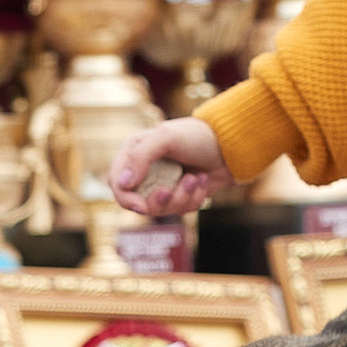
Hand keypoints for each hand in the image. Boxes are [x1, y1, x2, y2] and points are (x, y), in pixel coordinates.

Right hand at [110, 117, 230, 216]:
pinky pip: (182, 209)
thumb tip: (124, 183)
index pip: (118, 184)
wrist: (229, 145)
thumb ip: (141, 156)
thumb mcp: (165, 137)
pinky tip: (203, 180)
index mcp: (134, 155)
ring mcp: (163, 185)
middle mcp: (145, 172)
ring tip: (195, 178)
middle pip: (139, 204)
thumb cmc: (195, 136)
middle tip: (170, 191)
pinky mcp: (182, 196)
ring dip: (182, 197)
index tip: (141, 206)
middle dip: (158, 202)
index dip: (126, 199)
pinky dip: (194, 198)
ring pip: (163, 209)